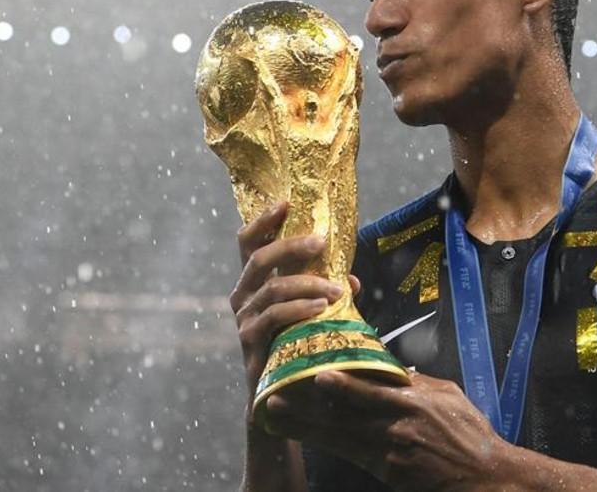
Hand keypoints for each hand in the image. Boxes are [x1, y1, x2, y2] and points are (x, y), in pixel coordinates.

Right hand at [229, 201, 361, 416]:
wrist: (281, 393)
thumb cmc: (297, 345)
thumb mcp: (314, 313)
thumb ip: (328, 292)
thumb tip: (353, 279)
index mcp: (255, 282)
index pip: (249, 243)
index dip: (263, 220)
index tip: (284, 202)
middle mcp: (244, 295)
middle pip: (259, 258)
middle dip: (291, 245)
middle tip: (321, 241)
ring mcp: (244, 318)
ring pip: (272, 288)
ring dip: (308, 284)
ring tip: (336, 290)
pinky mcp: (250, 341)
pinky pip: (274, 317)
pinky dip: (299, 308)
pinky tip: (321, 309)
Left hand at [266, 371, 512, 491]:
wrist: (484, 475)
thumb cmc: (470, 434)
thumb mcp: (449, 396)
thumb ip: (418, 382)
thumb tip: (393, 369)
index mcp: (414, 402)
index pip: (372, 389)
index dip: (342, 385)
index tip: (317, 375)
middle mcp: (397, 426)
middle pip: (344, 415)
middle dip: (308, 408)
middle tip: (276, 398)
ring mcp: (389, 451)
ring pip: (339, 436)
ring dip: (306, 427)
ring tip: (279, 416)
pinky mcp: (387, 471)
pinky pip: (351, 453)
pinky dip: (328, 444)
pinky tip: (308, 437)